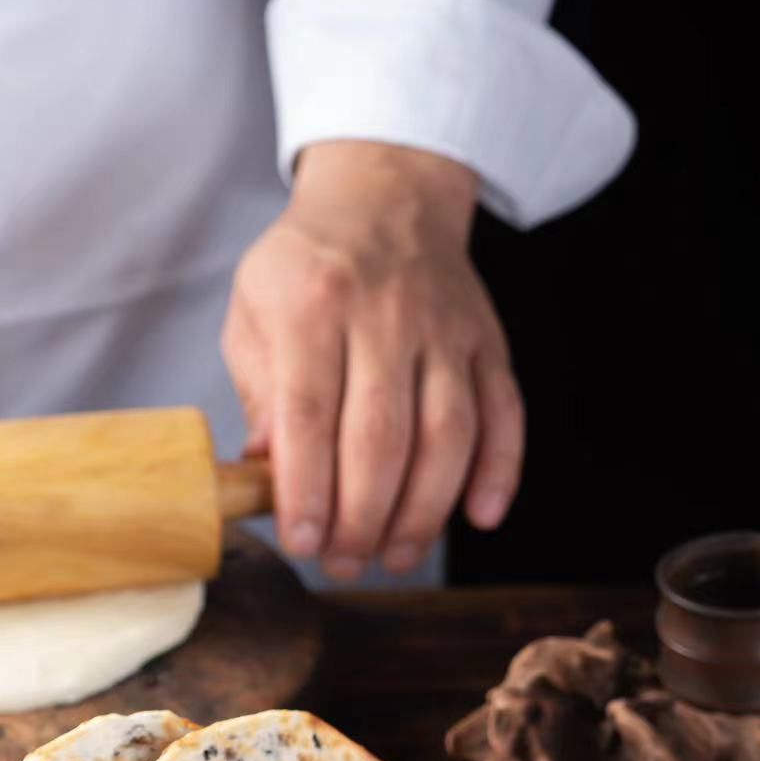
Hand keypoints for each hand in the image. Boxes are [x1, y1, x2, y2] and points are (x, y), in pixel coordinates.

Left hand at [221, 141, 523, 579]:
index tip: (302, 542)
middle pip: (381, 435)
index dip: (306, 488)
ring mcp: (444, 330)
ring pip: (446, 435)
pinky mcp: (487, 344)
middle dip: (363, 516)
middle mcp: (385, 314)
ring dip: (424, 510)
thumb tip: (266, 470)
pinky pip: (505, 414)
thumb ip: (259, 391)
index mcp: (313, 303)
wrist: (387, 197)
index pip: (308, 412)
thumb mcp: (255, 310)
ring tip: (395, 556)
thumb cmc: (309, 268)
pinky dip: (500, 471)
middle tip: (344, 563)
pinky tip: (480, 516)